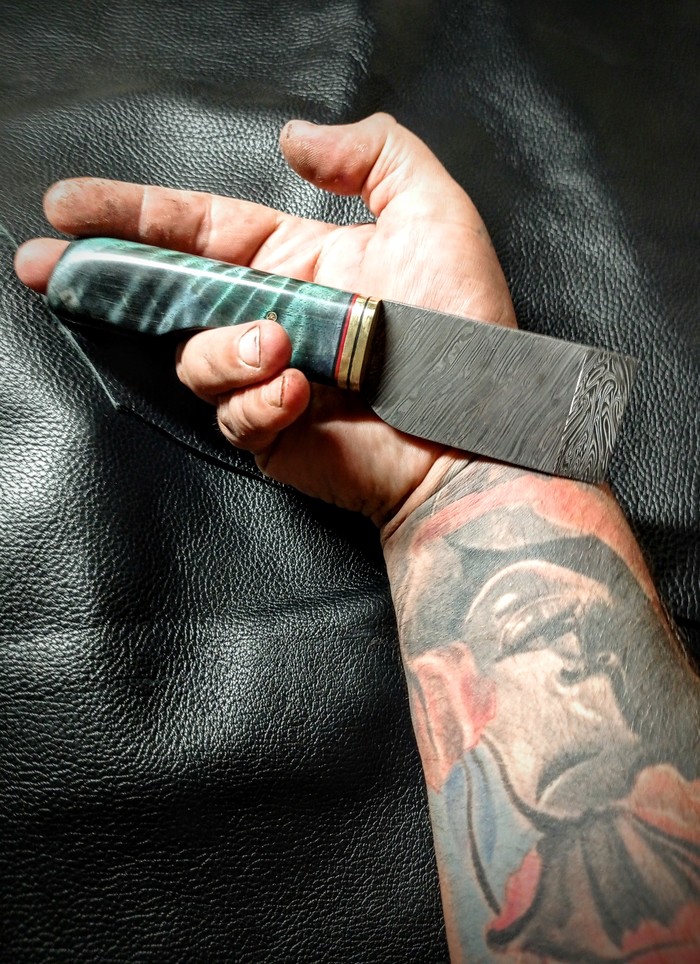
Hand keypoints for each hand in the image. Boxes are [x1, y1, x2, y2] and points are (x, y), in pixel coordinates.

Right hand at [15, 113, 514, 523]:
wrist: (479, 428)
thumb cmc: (467, 329)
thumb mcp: (433, 212)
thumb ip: (372, 154)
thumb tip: (294, 139)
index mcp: (295, 262)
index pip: (197, 229)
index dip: (133, 214)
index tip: (71, 204)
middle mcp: (270, 315)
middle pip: (166, 291)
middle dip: (105, 275)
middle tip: (51, 263)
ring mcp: (267, 377)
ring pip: (195, 356)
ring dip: (227, 346)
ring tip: (283, 343)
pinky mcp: (272, 431)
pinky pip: (236, 412)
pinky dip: (261, 398)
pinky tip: (303, 392)